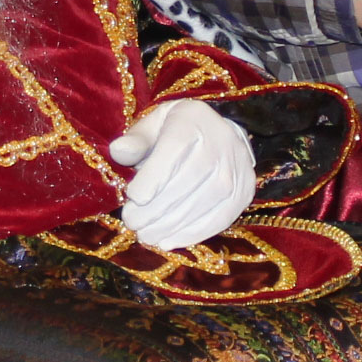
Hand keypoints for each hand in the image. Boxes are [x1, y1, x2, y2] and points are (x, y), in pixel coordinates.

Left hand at [109, 97, 255, 251]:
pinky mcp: (243, 192)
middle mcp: (220, 144)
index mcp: (193, 121)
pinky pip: (219, 218)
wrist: (219, 133)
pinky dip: (192, 234)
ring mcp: (236, 170)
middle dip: (154, 209)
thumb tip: (118, 151)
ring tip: (146, 235)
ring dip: (170, 226)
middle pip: (185, 182)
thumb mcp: (153, 126)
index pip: (174, 150)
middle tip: (132, 223)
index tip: (133, 198)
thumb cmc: (176, 131)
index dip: (153, 178)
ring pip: (202, 204)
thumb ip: (135, 140)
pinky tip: (169, 240)